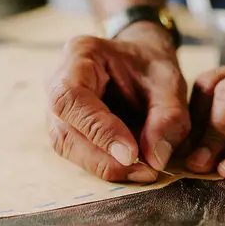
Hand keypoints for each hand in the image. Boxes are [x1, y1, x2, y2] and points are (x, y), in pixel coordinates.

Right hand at [46, 22, 189, 182]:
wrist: (139, 59)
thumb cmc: (150, 63)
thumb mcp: (169, 81)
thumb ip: (168, 116)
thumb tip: (156, 159)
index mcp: (79, 55)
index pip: (72, 97)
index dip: (98, 130)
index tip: (132, 153)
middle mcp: (56, 81)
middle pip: (64, 130)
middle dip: (103, 157)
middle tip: (145, 170)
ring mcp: (55, 107)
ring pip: (67, 146)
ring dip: (104, 165)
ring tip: (142, 170)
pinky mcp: (64, 127)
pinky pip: (77, 152)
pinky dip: (104, 163)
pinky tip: (131, 166)